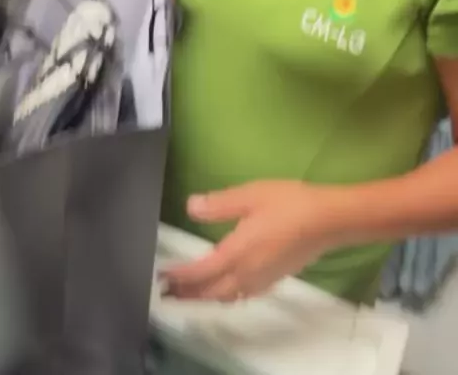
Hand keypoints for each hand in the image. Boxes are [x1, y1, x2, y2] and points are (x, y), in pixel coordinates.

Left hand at [162, 181, 331, 301]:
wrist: (329, 220)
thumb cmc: (290, 203)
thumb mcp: (250, 195)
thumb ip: (219, 204)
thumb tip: (191, 207)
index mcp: (237, 252)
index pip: (201, 271)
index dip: (180, 276)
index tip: (162, 276)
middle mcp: (247, 272)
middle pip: (211, 291)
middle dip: (188, 293)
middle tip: (169, 292)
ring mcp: (263, 278)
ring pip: (227, 296)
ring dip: (206, 296)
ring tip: (192, 292)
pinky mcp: (276, 277)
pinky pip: (243, 294)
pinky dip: (227, 294)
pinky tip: (228, 287)